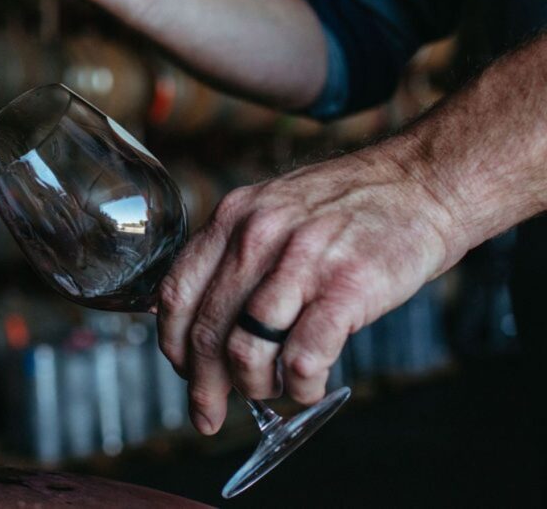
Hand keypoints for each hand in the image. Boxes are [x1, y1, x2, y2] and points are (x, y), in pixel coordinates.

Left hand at [157, 146, 462, 434]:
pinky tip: (308, 386)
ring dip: (254, 386)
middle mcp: (258, 237)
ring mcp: (302, 262)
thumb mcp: (273, 210)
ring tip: (273, 388)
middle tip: (210, 413)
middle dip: (204, 386)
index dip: (173, 345)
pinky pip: (304, 357)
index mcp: (233, 218)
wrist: (422, 183)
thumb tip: (200, 316)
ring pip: (246, 350)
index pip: (176, 293)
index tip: (183, 372)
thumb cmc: (350, 206)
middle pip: (207, 330)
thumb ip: (235, 255)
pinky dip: (300, 385)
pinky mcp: (347, 288)